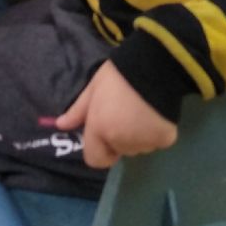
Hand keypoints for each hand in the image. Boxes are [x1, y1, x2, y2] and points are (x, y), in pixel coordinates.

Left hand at [56, 59, 177, 168]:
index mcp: (100, 129)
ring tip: (143, 111)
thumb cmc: (119, 74)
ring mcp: (145, 142)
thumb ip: (77, 111)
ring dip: (139, 136)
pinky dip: (157, 132)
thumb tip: (60, 126)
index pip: (96, 160)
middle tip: (127, 113)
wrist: (155, 65)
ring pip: (139, 147)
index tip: (107, 135)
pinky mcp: (165, 139)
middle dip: (121, 138)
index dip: (100, 150)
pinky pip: (157, 142)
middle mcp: (121, 142)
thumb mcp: (94, 88)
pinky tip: (157, 113)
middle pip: (120, 151)